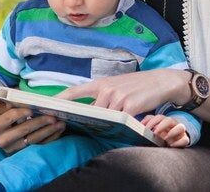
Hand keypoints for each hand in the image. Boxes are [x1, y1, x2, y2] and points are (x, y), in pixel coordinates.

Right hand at [0, 100, 64, 153]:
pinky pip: (38, 146)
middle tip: (53, 117)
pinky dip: (50, 138)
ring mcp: (12, 148)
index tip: (32, 109)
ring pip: (33, 140)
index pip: (10, 118)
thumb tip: (25, 95)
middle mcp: (2, 140)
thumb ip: (11, 102)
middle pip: (24, 130)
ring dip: (49, 131)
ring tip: (60, 124)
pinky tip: (58, 131)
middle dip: (41, 122)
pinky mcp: (21, 153)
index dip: (21, 113)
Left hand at [55, 70, 189, 115]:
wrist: (162, 81)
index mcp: (102, 83)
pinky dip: (121, 127)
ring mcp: (118, 98)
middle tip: (83, 128)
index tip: (47, 105)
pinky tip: (124, 128)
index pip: (75, 91)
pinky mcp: (130, 107)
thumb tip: (92, 111)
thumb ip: (104, 96)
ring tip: (110, 127)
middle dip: (88, 121)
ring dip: (107, 125)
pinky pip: (119, 122)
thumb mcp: (118, 85)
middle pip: (90, 112)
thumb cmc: (139, 85)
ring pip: (104, 119)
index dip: (60, 99)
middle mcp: (107, 90)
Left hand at [142, 114, 189, 147]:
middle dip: (161, 125)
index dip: (150, 121)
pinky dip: (179, 142)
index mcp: (163, 122)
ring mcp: (179, 132)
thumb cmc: (160, 140)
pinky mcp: (184, 139)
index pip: (157, 117)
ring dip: (172, 132)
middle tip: (154, 132)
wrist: (172, 145)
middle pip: (168, 120)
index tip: (143, 127)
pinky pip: (184, 139)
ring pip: (180, 127)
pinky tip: (171, 145)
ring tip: (165, 139)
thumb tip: (135, 131)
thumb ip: (146, 132)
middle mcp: (172, 125)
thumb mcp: (152, 135)